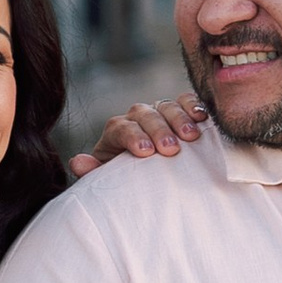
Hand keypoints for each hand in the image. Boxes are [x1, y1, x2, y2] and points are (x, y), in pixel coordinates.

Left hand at [71, 91, 205, 174]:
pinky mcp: (182, 112)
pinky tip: (204, 118)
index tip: (145, 152)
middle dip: (158, 130)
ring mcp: (160, 112)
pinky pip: (187, 102)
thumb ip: (94, 172)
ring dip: (180, 119)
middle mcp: (137, 117)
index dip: (132, 136)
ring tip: (192, 136)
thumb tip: (77, 162)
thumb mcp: (110, 179)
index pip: (120, 127)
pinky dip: (195, 107)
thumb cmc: (129, 180)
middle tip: (171, 149)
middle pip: (144, 115)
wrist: (151, 180)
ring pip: (166, 106)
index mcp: (117, 132)